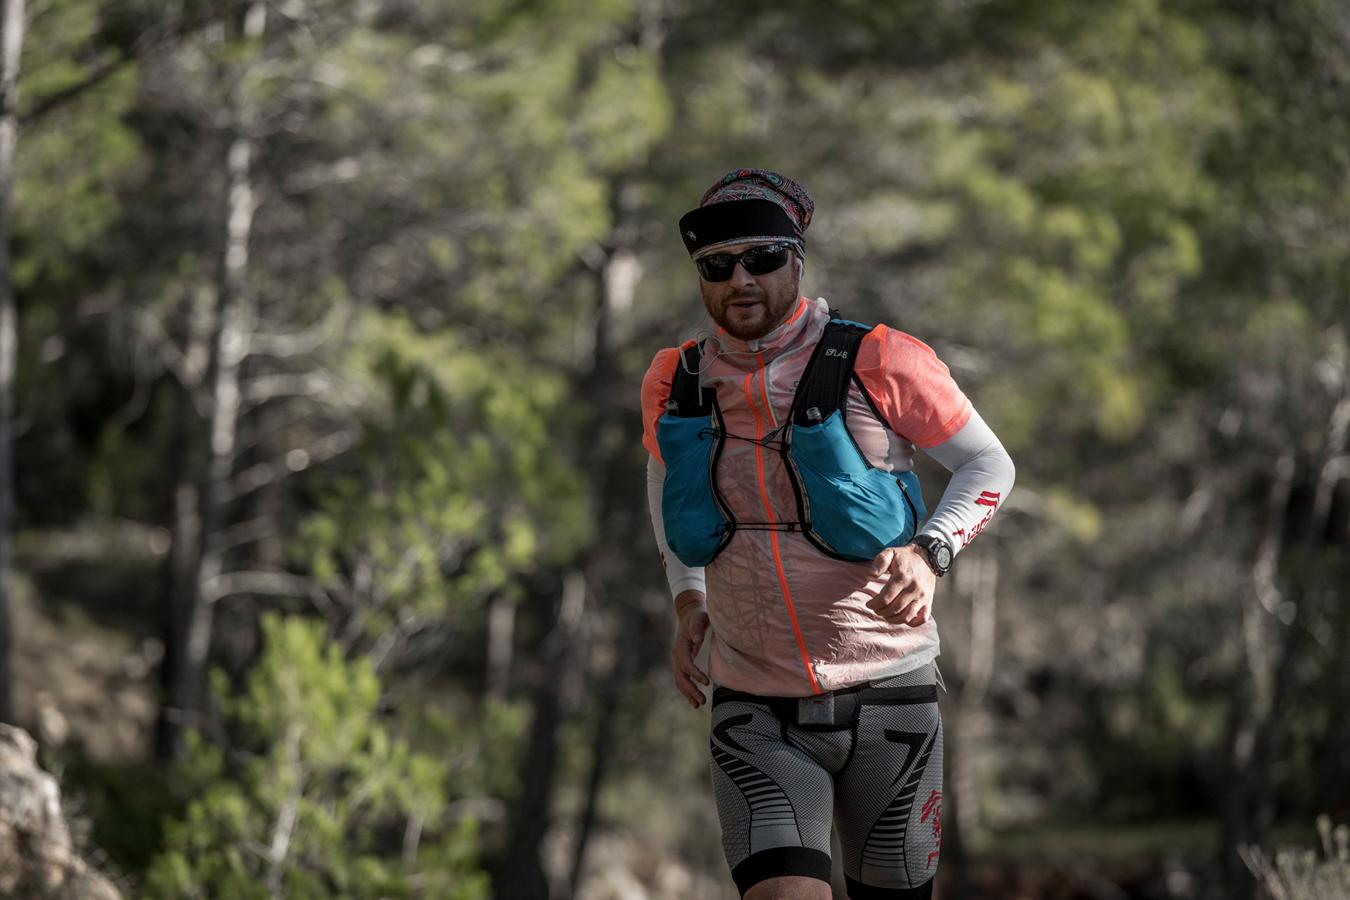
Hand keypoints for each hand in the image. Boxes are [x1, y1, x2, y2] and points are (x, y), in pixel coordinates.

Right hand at [672, 590, 710, 708]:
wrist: (689, 614)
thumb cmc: (697, 616)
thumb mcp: (699, 618)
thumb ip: (697, 627)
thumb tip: (698, 639)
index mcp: (681, 646)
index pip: (686, 664)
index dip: (695, 674)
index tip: (706, 682)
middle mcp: (677, 655)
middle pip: (681, 676)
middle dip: (690, 690)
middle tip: (702, 701)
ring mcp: (678, 660)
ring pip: (680, 680)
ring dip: (688, 693)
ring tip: (699, 704)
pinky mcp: (682, 663)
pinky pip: (682, 679)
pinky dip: (687, 691)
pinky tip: (694, 701)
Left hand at [867, 545, 936, 626]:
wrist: (927, 556)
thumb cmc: (905, 556)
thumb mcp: (890, 552)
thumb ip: (879, 562)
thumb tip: (871, 575)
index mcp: (902, 577)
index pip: (885, 598)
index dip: (874, 604)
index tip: (869, 604)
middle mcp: (914, 588)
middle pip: (894, 609)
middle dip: (881, 612)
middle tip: (876, 609)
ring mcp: (923, 596)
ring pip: (907, 616)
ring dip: (893, 619)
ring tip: (886, 615)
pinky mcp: (929, 601)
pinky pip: (922, 618)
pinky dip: (912, 623)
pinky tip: (903, 619)